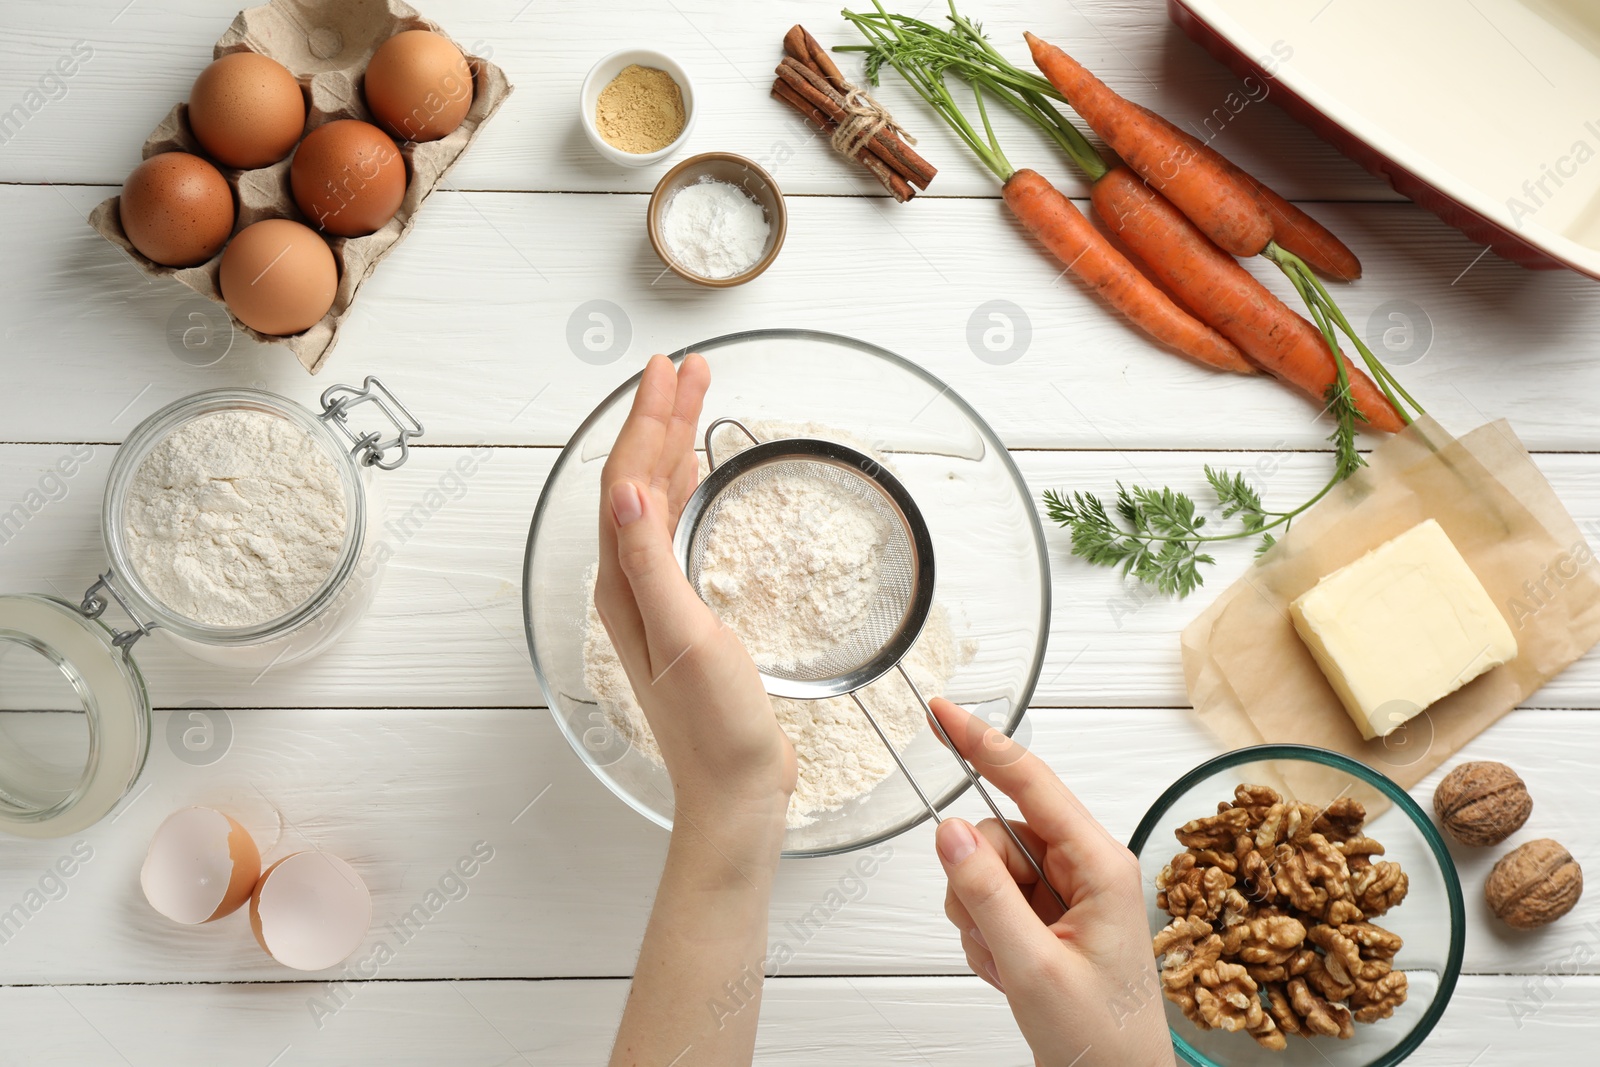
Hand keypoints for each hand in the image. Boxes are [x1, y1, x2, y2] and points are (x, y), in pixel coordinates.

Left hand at [595, 353, 796, 839]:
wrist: (736, 788)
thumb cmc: (716, 725)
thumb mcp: (686, 639)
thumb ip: (652, 566)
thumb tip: (627, 494)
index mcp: (625, 584)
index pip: (628, 481)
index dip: (647, 421)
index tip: (670, 372)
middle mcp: (631, 584)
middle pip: (639, 480)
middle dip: (661, 419)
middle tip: (688, 368)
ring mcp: (656, 597)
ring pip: (657, 499)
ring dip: (673, 446)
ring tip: (695, 399)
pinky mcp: (685, 611)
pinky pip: (675, 528)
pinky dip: (685, 488)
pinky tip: (697, 475)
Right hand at [929, 698, 1174, 1066]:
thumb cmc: (1102, 1038)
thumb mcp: (1033, 967)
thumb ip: (986, 894)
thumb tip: (951, 830)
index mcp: (1100, 865)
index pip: (1030, 783)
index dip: (982, 744)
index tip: (944, 713)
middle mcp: (1086, 869)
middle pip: (997, 834)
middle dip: (979, 884)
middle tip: (998, 937)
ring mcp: (1066, 894)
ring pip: (987, 869)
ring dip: (981, 918)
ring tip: (1010, 963)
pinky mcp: (1049, 917)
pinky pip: (990, 901)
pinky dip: (987, 937)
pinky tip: (1010, 970)